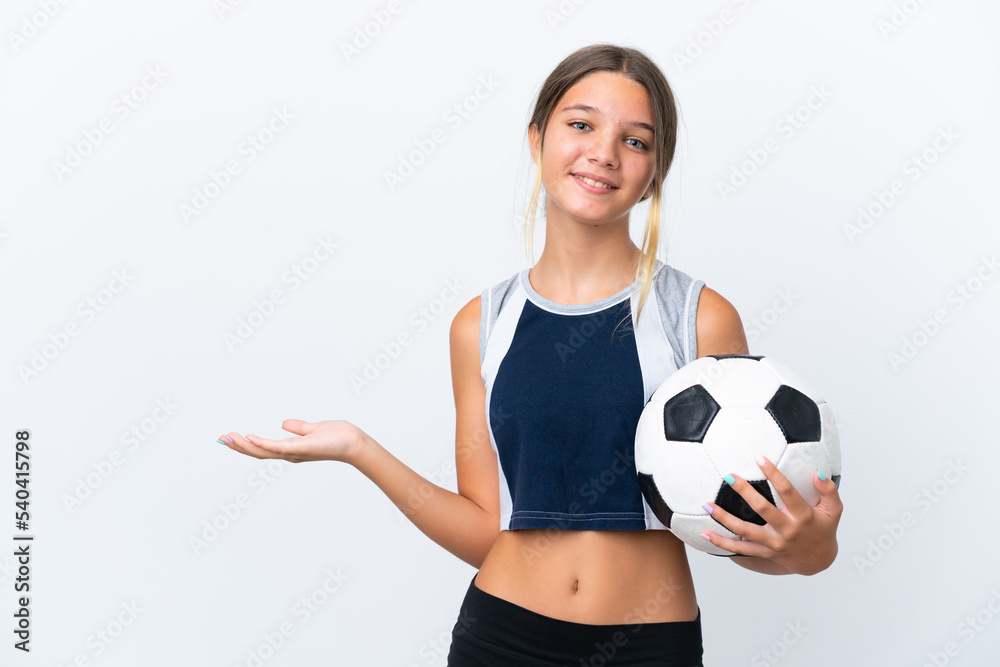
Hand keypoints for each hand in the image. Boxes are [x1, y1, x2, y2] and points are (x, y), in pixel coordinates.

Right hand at [219, 419, 363, 464]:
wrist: (354, 443)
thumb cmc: (338, 437)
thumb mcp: (314, 428)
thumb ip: (298, 427)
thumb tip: (284, 424)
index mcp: (291, 449)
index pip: (263, 448)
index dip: (246, 444)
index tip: (229, 438)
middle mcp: (289, 453)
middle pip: (258, 453)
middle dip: (238, 447)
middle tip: (220, 439)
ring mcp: (294, 452)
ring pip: (263, 452)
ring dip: (244, 446)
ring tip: (227, 438)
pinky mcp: (300, 448)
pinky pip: (277, 447)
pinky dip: (262, 443)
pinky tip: (249, 437)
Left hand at [700, 455, 842, 574]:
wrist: (818, 561)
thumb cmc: (824, 529)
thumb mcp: (834, 510)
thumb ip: (829, 490)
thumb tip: (818, 471)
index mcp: (803, 516)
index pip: (787, 491)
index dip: (773, 474)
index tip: (759, 458)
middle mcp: (787, 530)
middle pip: (762, 509)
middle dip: (745, 492)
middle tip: (729, 476)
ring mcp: (774, 543)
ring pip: (745, 531)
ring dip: (724, 518)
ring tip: (707, 505)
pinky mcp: (764, 552)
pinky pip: (740, 549)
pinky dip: (722, 543)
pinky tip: (706, 533)